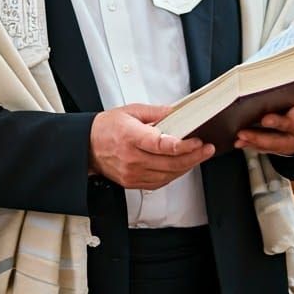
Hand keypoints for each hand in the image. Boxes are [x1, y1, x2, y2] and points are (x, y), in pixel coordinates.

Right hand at [89, 104, 213, 189]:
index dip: (183, 146)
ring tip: (199, 156)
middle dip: (193, 156)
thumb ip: (157, 112)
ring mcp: (132, 172)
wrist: (87, 145)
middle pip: (169, 163)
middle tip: (207, 149)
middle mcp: (131, 157)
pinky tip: (182, 166)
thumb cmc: (107, 127)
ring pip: (168, 174)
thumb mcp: (131, 111)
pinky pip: (160, 182)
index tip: (197, 141)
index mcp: (130, 136)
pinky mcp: (132, 182)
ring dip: (187, 166)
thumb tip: (179, 112)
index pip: (161, 145)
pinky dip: (174, 174)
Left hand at [234, 81, 293, 156]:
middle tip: (244, 132)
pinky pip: (263, 148)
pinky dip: (250, 145)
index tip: (271, 117)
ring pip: (270, 146)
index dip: (288, 120)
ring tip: (239, 137)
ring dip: (253, 142)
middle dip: (262, 136)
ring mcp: (288, 144)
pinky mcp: (277, 148)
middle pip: (281, 139)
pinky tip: (238, 142)